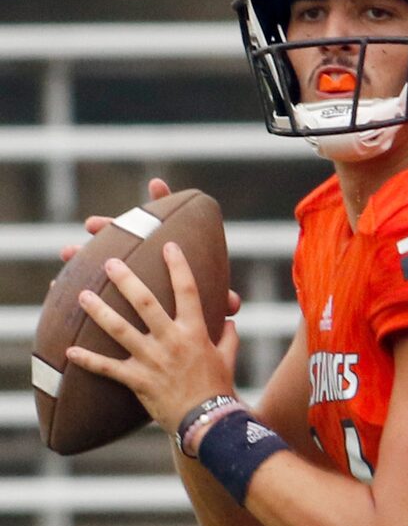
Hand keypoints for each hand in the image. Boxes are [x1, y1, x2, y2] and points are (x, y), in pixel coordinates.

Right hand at [57, 178, 240, 316]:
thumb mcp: (209, 309)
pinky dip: (72, 282)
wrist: (184, 341)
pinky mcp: (116, 288)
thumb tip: (233, 305)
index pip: (166, 222)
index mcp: (171, 258)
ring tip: (66, 252)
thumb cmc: (200, 318)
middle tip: (91, 224)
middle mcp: (146, 259)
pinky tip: (55, 284)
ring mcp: (129, 271)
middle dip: (110, 230)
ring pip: (101, 255)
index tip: (156, 185)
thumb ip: (221, 302)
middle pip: (127, 237)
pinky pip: (90, 283)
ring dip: (83, 253)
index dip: (163, 201)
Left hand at [65, 241, 240, 434]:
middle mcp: (172, 340)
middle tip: (110, 262)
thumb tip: (230, 321)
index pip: (188, 290)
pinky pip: (108, 368)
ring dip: (99, 311)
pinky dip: (87, 360)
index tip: (169, 246)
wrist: (207, 421)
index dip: (178, 266)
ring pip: (120, 330)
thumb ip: (228, 335)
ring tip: (82, 295)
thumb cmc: (219, 387)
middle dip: (126, 280)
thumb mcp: (228, 357)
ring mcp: (152, 359)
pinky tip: (69, 351)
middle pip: (145, 303)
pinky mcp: (137, 380)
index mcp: (195, 331)